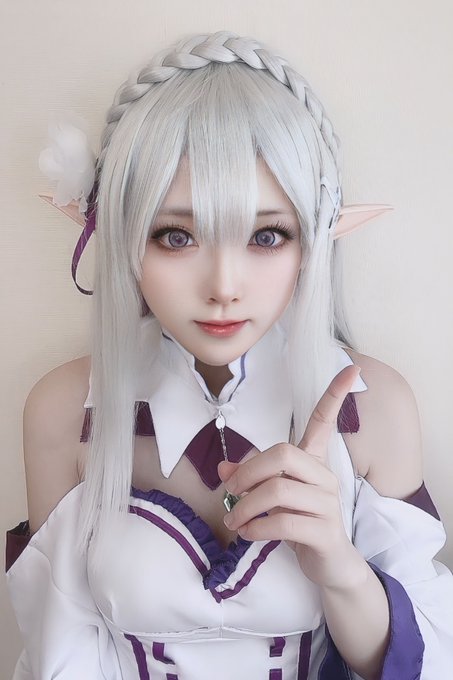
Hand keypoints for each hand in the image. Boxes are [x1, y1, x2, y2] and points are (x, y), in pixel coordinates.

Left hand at [218, 365, 366, 588]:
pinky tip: (248, 534)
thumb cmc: (300, 524)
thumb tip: (224, 469)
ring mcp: (327, 503)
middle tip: (231, 491)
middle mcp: (324, 476)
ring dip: (246, 506)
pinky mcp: (325, 531)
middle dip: (249, 470)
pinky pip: (284, 522)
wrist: (330, 566)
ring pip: (279, 490)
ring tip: (233, 521)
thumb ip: (251, 481)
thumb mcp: (272, 500)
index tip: (352, 368)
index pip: (325, 421)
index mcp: (314, 462)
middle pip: (284, 454)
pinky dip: (257, 528)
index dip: (336, 395)